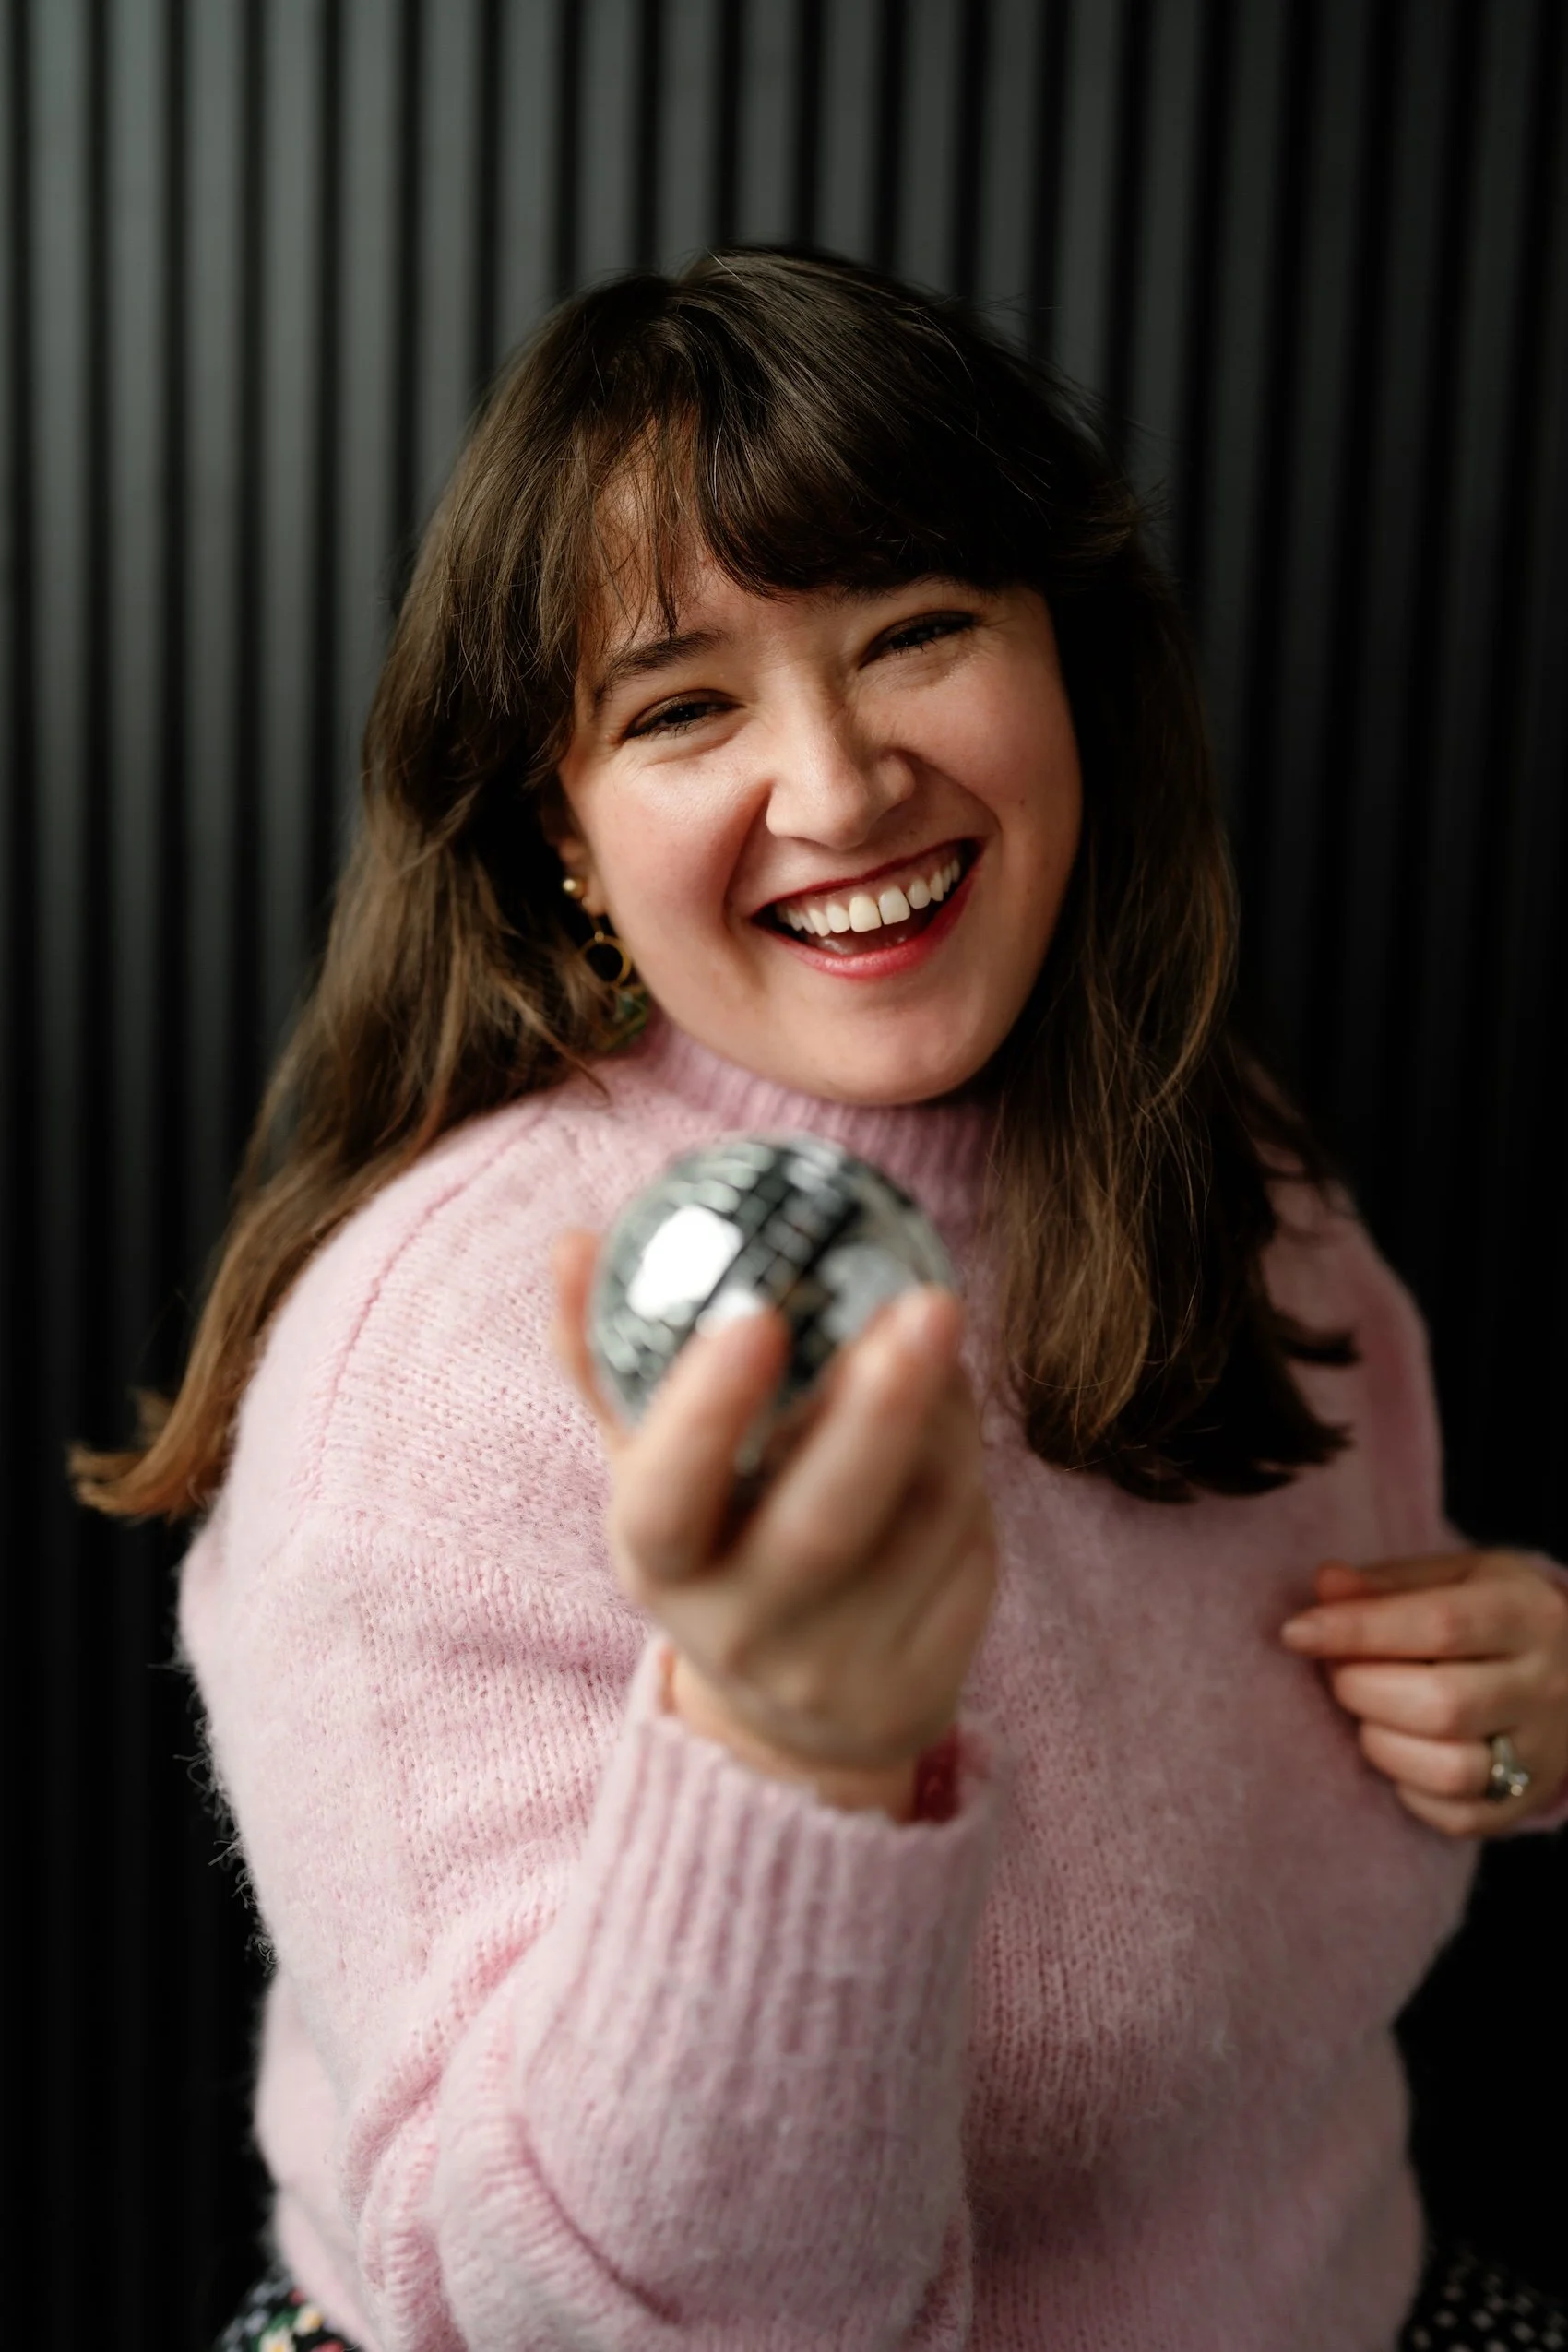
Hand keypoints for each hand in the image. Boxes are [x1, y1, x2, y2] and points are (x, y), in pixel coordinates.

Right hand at [550, 1228, 996, 1797]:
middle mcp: (741, 1632)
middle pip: (821, 1527)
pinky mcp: (922, 1684)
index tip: (755, 1313)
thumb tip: (572, 1243)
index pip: (668, 1499)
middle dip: (880, 1409)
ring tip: (936, 1334)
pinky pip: (968, 1552)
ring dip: (948, 1416)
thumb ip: (606, 1360)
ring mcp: (837, 1671)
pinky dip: (973, 1469)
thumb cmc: (717, 1547)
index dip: (705, 1413)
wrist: (794, 1724)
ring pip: (921, 1521)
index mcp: (659, 1564)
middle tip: (927, 1302)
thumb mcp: (649, 1473)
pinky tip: (954, 1424)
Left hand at [1279, 1551, 1567, 1834]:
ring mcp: (1541, 1752)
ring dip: (1382, 1742)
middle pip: (1442, 1704)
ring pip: (1449, 1769)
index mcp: (1525, 1615)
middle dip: (1363, 1688)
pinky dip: (1408, 1788)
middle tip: (1339, 1672)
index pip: (1439, 1625)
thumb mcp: (1455, 1578)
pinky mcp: (1526, 1802)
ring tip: (1371, 1712)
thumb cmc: (1491, 1618)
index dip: (1358, 1630)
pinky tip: (1401, 1751)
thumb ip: (1389, 1584)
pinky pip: (1456, 1816)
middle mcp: (1544, 1686)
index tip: (1296, 1632)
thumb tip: (1326, 1585)